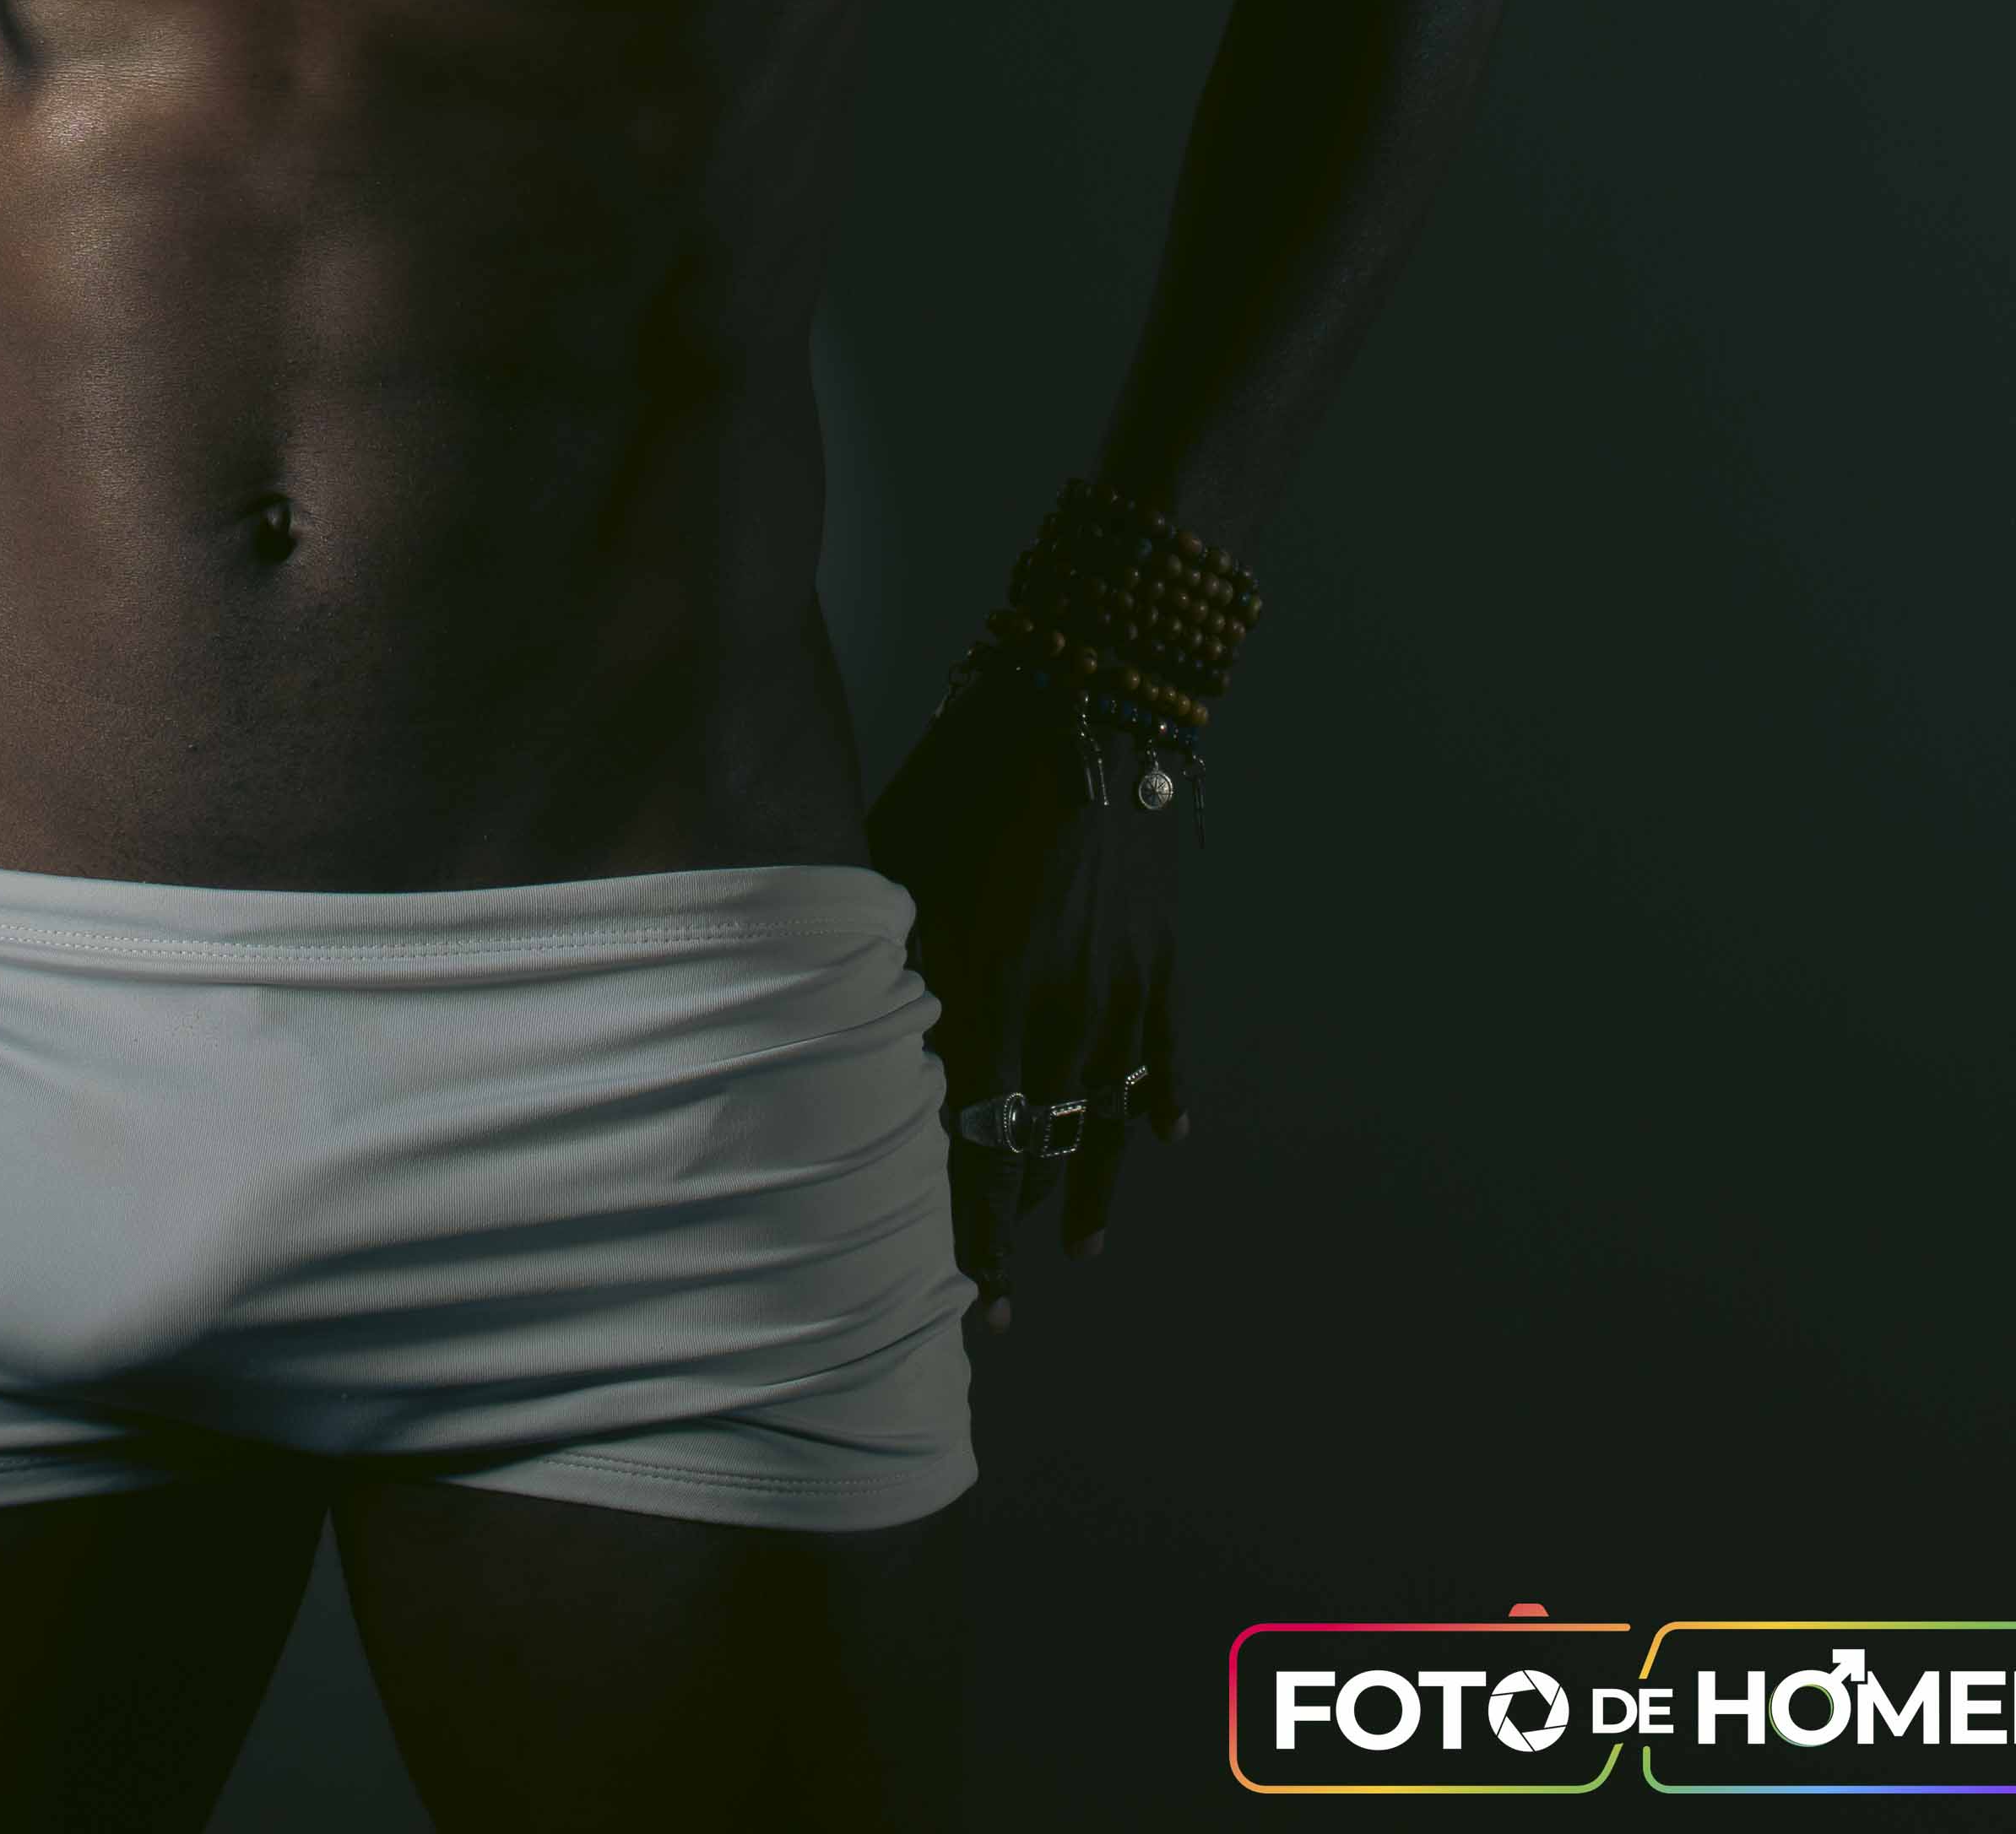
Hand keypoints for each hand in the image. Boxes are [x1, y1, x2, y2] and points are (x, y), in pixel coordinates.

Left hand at [866, 666, 1193, 1325]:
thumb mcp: (899, 871)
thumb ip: (882, 965)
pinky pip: (1165, 1053)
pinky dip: (1162, 1100)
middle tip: (1001, 1296)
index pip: (977, 1152)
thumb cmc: (963, 777)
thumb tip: (850, 1029)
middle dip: (1018, 1225)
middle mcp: (1061, 1015)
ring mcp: (1122, 990)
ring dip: (1090, 1185)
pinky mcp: (1162, 957)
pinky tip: (1163, 1138)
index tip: (974, 1308)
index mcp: (987, 997)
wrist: (1089, 706)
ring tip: (1080, 1240)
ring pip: (1106, 1121)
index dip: (975, 1238)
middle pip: (1041, 1152)